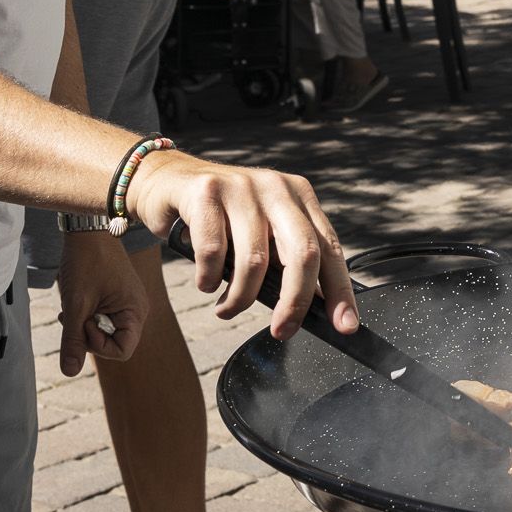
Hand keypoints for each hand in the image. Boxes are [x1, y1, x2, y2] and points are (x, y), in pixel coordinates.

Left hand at [56, 233, 147, 376]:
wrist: (88, 228)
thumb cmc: (86, 262)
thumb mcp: (76, 304)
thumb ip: (73, 339)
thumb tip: (69, 372)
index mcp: (135, 311)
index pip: (122, 351)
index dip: (99, 347)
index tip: (84, 324)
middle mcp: (136, 309)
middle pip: (114, 342)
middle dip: (89, 335)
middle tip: (73, 315)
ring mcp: (127, 303)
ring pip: (105, 330)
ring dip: (85, 325)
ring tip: (72, 307)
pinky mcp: (117, 297)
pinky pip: (103, 317)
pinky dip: (87, 315)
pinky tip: (76, 302)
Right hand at [129, 152, 357, 341]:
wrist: (166, 181)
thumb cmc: (220, 218)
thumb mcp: (262, 231)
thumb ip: (285, 259)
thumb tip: (310, 310)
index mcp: (299, 196)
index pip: (330, 247)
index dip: (340, 290)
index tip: (345, 326)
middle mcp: (277, 187)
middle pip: (302, 252)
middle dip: (295, 301)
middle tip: (283, 331)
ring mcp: (242, 186)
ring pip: (256, 261)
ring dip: (241, 299)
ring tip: (227, 308)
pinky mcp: (206, 191)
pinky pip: (214, 252)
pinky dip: (209, 279)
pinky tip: (205, 282)